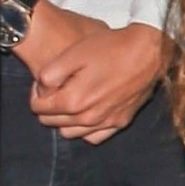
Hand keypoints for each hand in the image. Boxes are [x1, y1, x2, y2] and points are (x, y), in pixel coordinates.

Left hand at [27, 18, 170, 141]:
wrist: (148, 52)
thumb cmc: (110, 48)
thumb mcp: (73, 53)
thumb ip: (50, 74)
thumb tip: (42, 90)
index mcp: (72, 101)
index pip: (38, 108)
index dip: (36, 93)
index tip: (44, 82)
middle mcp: (88, 118)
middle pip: (52, 122)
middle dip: (48, 107)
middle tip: (56, 89)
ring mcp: (106, 122)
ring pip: (71, 133)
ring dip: (64, 120)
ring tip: (71, 100)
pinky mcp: (120, 122)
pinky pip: (94, 137)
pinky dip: (85, 129)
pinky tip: (88, 113)